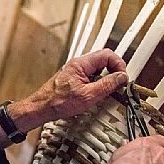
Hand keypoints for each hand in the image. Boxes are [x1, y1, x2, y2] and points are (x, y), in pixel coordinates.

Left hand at [7, 48, 127, 131]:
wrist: (41, 108)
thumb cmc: (58, 102)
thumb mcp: (88, 95)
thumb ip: (107, 85)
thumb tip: (122, 77)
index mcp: (82, 64)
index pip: (107, 55)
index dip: (118, 65)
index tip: (123, 79)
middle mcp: (79, 64)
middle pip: (104, 60)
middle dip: (114, 71)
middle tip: (119, 85)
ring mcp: (76, 71)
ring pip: (98, 69)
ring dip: (107, 78)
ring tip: (110, 91)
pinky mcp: (75, 79)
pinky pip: (92, 77)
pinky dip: (99, 84)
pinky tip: (98, 94)